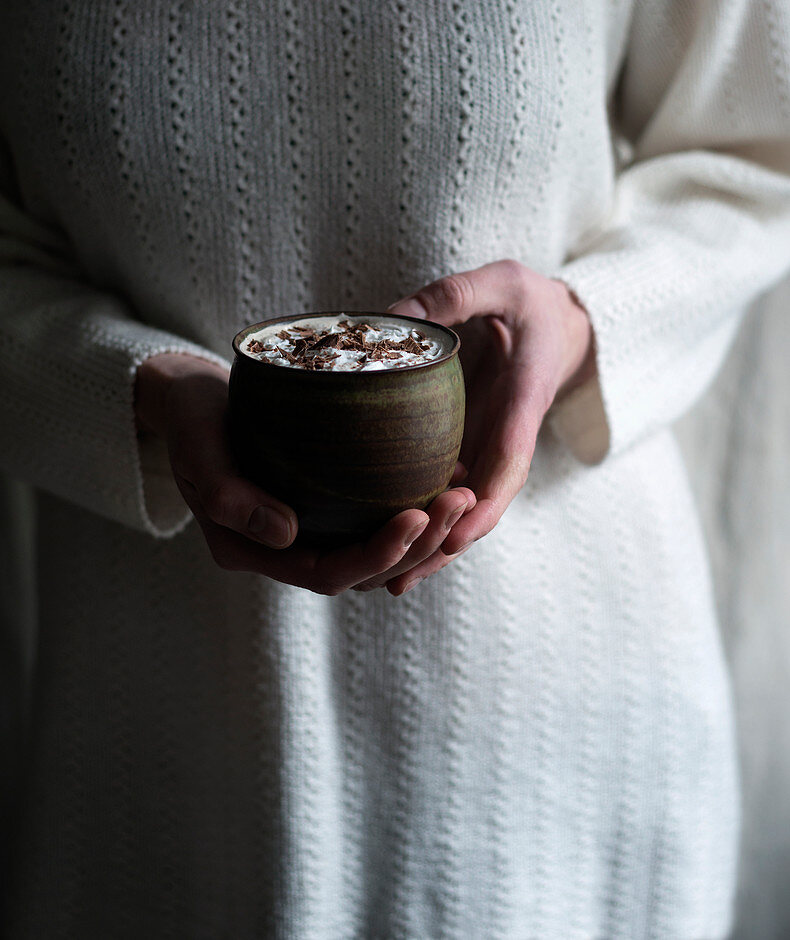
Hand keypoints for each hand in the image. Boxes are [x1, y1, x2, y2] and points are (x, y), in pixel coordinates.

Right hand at [133, 353, 474, 593]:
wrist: (190, 398)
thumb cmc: (191, 420)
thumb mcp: (197, 449)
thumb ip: (227, 494)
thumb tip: (286, 533)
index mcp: (254, 549)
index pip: (328, 572)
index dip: (376, 554)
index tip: (417, 516)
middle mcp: (287, 547)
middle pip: (364, 568)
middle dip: (418, 544)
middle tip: (460, 500)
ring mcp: (309, 525)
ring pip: (377, 546)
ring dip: (426, 529)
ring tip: (465, 491)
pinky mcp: (327, 499)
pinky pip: (374, 513)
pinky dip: (413, 501)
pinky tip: (449, 472)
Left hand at [382, 259, 595, 594]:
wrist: (555, 321)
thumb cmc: (528, 300)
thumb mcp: (501, 282)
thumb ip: (454, 295)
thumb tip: (392, 318)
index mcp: (522, 400)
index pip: (508, 462)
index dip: (484, 503)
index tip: (455, 534)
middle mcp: (507, 434)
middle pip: (485, 503)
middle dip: (450, 543)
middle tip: (401, 576)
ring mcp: (488, 445)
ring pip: (467, 506)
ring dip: (435, 545)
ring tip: (387, 579)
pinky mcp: (471, 446)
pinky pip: (452, 488)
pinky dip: (426, 518)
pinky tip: (386, 541)